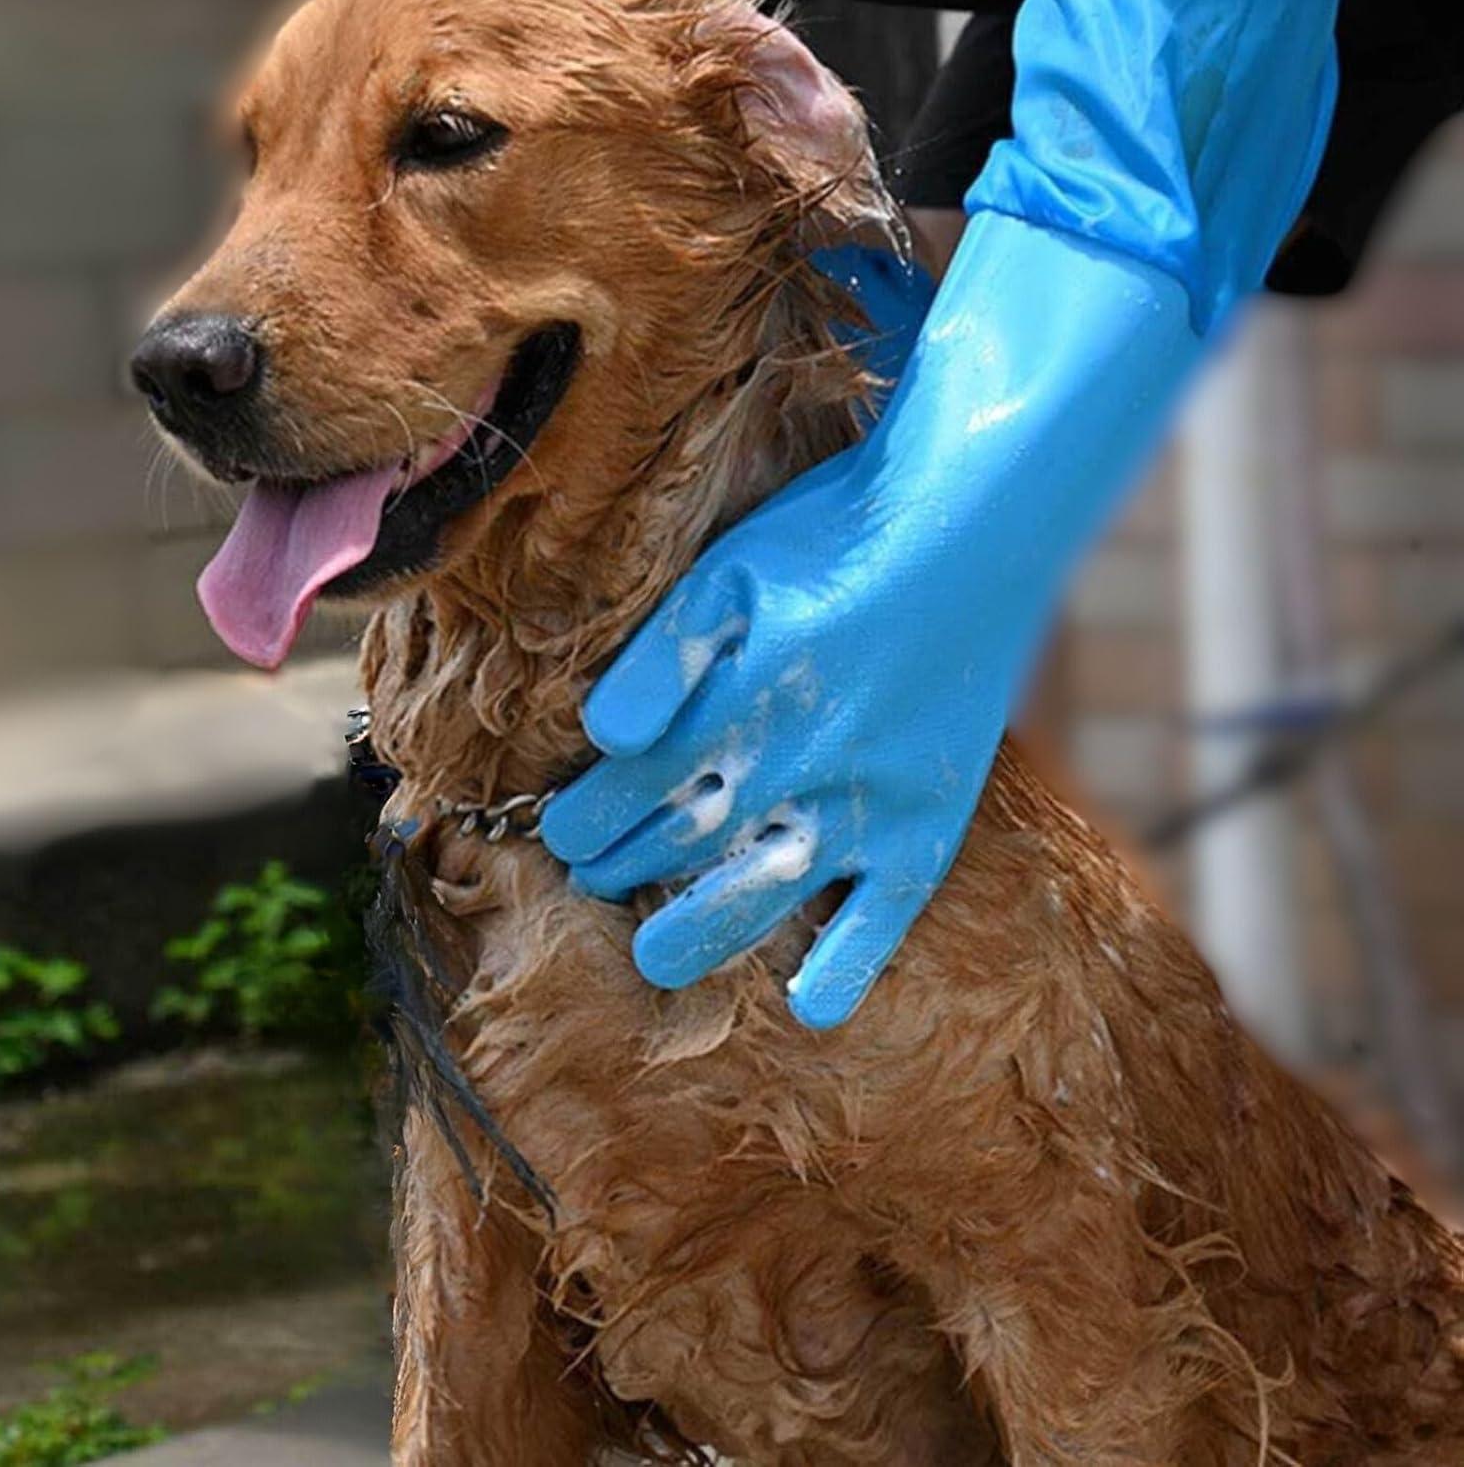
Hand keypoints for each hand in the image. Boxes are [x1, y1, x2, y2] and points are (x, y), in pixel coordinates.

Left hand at [544, 217, 1203, 1029]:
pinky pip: (886, 914)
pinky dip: (848, 963)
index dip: (583, 819)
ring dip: (700, 933)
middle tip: (593, 880)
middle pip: (684, 844)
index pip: (633, 790)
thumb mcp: (732, 572)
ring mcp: (866, 806)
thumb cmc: (837, 539)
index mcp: (738, 707)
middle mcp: (795, 770)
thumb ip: (664, 657)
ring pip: (764, 894)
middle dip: (622, 868)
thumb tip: (602, 739)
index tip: (559, 834)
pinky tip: (812, 1005)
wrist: (973, 525)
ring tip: (654, 958)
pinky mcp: (928, 824)